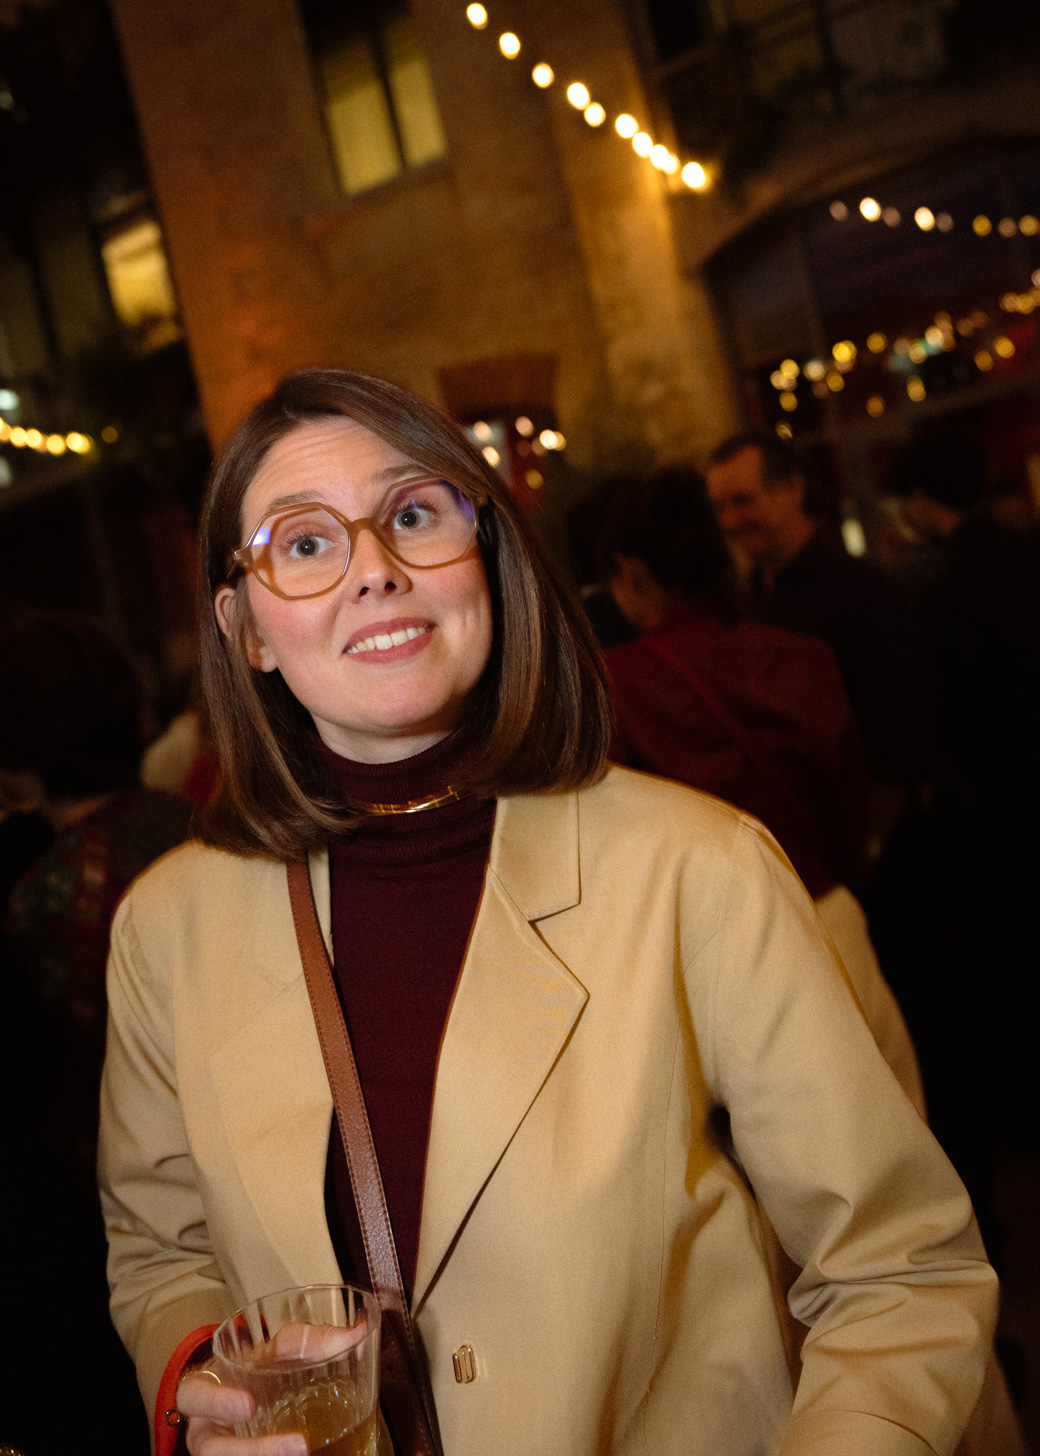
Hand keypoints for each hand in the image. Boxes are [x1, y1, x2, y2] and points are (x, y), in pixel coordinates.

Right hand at [178, 1320, 369, 1455]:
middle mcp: (207, 1426)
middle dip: (250, 1451)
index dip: (216, 1402)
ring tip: (304, 1453)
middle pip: (211, 1448)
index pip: (194, 1394)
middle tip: (298, 1445)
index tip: (249, 1405)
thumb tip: (355, 1334)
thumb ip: (313, 1340)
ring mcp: (221, 1449)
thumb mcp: (279, 1347)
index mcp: (208, 1388)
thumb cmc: (261, 1365)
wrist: (253, 1391)